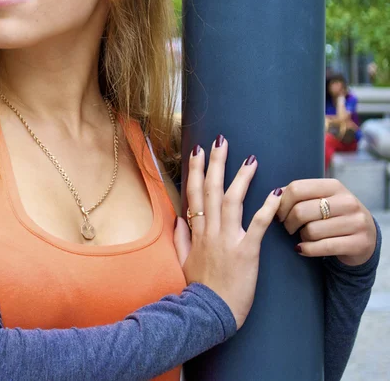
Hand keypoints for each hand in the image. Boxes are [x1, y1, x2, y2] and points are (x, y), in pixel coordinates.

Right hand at [173, 136, 282, 329]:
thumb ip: (181, 238)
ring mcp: (228, 239)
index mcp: (197, 232)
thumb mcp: (183, 262)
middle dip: (216, 162)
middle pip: (212, 190)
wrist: (209, 314)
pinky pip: (258, 224)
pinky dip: (267, 206)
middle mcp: (210, 230)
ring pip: (232, 201)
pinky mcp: (247, 251)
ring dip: (241, 177)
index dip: (196, 170)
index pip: (195, 194)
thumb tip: (179, 218)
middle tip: (221, 140)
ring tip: (250, 158)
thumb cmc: (198, 290)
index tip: (198, 150)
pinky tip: (276, 190)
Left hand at [276, 179, 376, 265]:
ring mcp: (356, 222)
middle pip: (301, 211)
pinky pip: (323, 247)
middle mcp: (347, 201)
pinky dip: (307, 249)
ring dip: (301, 236)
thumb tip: (275, 194)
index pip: (297, 188)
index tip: (278, 214)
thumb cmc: (333, 216)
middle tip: (288, 228)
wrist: (365, 237)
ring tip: (303, 236)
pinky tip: (303, 248)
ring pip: (311, 231)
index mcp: (333, 186)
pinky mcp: (359, 243)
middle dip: (288, 222)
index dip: (281, 203)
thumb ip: (300, 194)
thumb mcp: (321, 199)